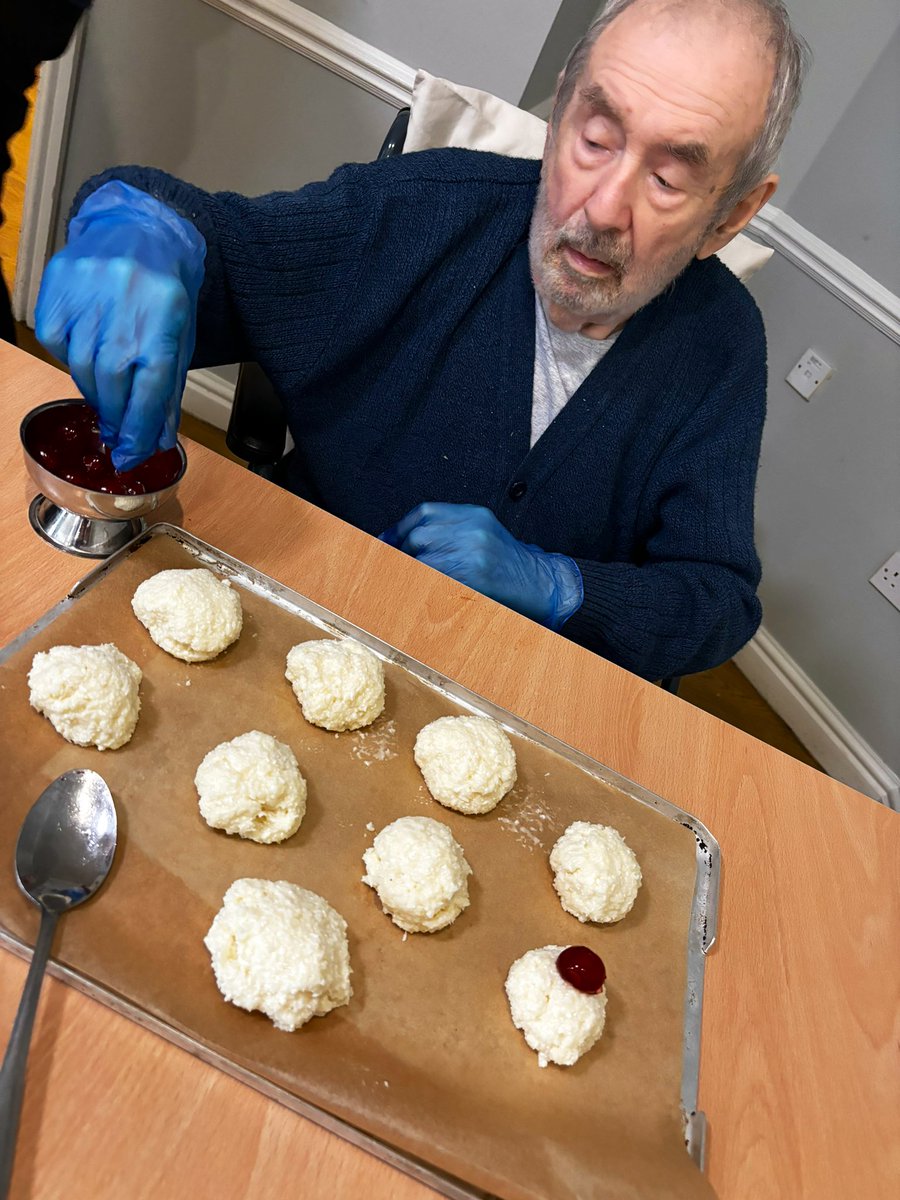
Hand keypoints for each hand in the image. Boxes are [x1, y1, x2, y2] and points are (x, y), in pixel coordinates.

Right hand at [35, 180, 205, 469]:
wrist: (140, 230)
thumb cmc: (164, 292)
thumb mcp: (179, 340)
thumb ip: (168, 391)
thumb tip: (157, 439)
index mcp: (164, 322)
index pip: (150, 391)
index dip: (139, 429)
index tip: (131, 454)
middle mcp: (125, 307)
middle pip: (112, 383)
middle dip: (115, 414)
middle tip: (116, 430)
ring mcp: (88, 293)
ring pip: (81, 367)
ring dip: (93, 391)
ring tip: (105, 394)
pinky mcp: (59, 285)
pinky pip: (56, 342)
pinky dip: (69, 359)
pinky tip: (85, 355)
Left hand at [379, 502, 582, 629]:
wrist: (542, 584)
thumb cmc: (508, 565)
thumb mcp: (483, 535)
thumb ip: (450, 532)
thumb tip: (405, 542)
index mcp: (474, 514)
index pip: (425, 513)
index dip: (399, 529)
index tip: (384, 543)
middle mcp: (473, 528)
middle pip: (419, 534)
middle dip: (400, 553)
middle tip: (387, 569)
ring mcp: (475, 551)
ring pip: (423, 556)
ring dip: (407, 571)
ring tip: (398, 582)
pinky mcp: (475, 575)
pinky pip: (436, 579)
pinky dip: (421, 585)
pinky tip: (416, 592)